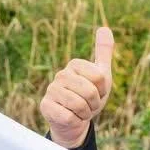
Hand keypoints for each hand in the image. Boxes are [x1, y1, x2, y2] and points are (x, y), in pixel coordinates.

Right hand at [40, 26, 113, 148]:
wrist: (76, 121)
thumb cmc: (89, 97)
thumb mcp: (101, 76)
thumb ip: (103, 53)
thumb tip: (104, 28)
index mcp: (75, 65)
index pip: (100, 77)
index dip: (103, 90)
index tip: (97, 92)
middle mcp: (61, 75)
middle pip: (90, 91)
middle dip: (94, 104)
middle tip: (89, 105)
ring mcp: (51, 90)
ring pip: (80, 105)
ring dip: (85, 113)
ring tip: (80, 111)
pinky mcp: (45, 106)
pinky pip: (69, 116)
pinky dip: (75, 121)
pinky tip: (70, 118)